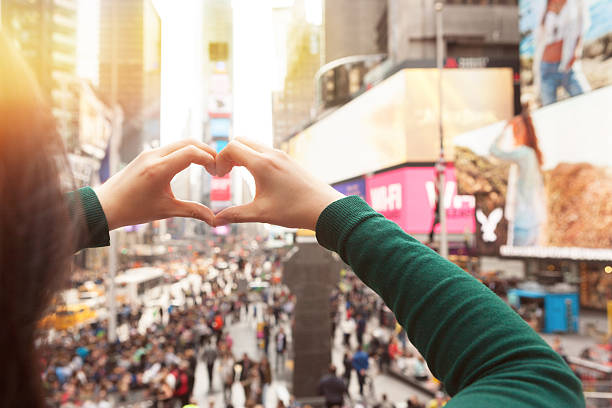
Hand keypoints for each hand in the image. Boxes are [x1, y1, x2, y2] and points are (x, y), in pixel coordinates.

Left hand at [95, 140, 216, 229]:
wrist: (104, 206)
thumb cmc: (133, 210)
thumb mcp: (166, 211)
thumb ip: (193, 211)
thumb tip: (214, 220)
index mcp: (159, 169)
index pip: (192, 152)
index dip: (210, 159)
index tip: (218, 172)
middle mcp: (154, 156)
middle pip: (189, 142)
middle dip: (207, 151)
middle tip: (218, 166)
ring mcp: (148, 153)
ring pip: (179, 143)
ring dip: (196, 151)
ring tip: (208, 165)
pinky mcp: (145, 155)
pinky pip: (170, 148)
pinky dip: (184, 152)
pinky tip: (191, 164)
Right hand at [213, 138, 343, 229]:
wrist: (325, 208)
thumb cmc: (294, 210)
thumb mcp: (261, 214)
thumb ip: (236, 215)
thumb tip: (215, 221)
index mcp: (262, 164)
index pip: (232, 147)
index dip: (219, 159)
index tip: (218, 176)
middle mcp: (271, 154)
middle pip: (241, 140)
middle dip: (228, 154)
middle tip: (224, 172)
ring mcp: (281, 155)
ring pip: (253, 144)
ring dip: (241, 154)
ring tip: (236, 173)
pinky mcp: (288, 159)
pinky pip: (264, 150)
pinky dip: (253, 156)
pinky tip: (254, 175)